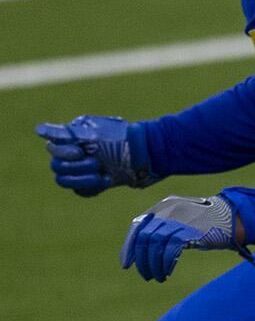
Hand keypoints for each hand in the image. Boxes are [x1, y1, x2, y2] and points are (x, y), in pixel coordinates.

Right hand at [36, 116, 153, 196]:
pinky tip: (107, 180)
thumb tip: (37, 129)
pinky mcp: (96, 182)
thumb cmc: (122, 140)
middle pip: (57, 167)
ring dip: (82, 180)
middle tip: (96, 163)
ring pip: (64, 181)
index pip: (53, 149)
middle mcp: (77, 152)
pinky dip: (91, 188)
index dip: (64, 153)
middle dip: (76, 167)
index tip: (82, 151)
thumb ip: (65, 134)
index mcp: (74, 137)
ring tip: (102, 174)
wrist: (149, 154)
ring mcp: (86, 168)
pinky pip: (81, 191)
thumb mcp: (93, 133)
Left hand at [121, 195, 240, 282]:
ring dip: (153, 264)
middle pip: (145, 237)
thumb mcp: (184, 218)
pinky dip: (165, 263)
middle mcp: (168, 210)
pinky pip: (170, 249)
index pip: (137, 226)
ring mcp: (179, 219)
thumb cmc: (210, 222)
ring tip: (157, 277)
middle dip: (142, 260)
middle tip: (146, 275)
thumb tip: (147, 249)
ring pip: (155, 244)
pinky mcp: (190, 230)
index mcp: (164, 206)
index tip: (127, 264)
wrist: (235, 217)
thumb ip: (166, 226)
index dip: (129, 246)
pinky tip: (167, 272)